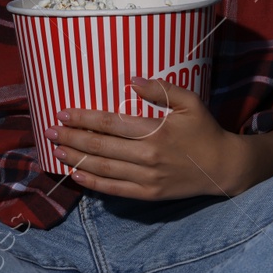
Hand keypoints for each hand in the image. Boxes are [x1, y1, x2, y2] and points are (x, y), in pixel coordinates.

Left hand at [47, 77, 244, 200]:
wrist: (224, 168)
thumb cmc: (205, 130)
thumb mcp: (190, 102)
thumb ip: (162, 89)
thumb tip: (133, 78)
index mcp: (155, 132)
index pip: (109, 124)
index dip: (83, 118)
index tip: (62, 113)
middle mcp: (147, 156)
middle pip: (100, 147)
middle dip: (70, 138)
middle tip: (48, 131)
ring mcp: (147, 178)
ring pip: (103, 169)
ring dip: (76, 159)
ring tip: (55, 150)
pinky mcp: (149, 194)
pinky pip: (115, 190)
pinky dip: (93, 183)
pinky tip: (76, 175)